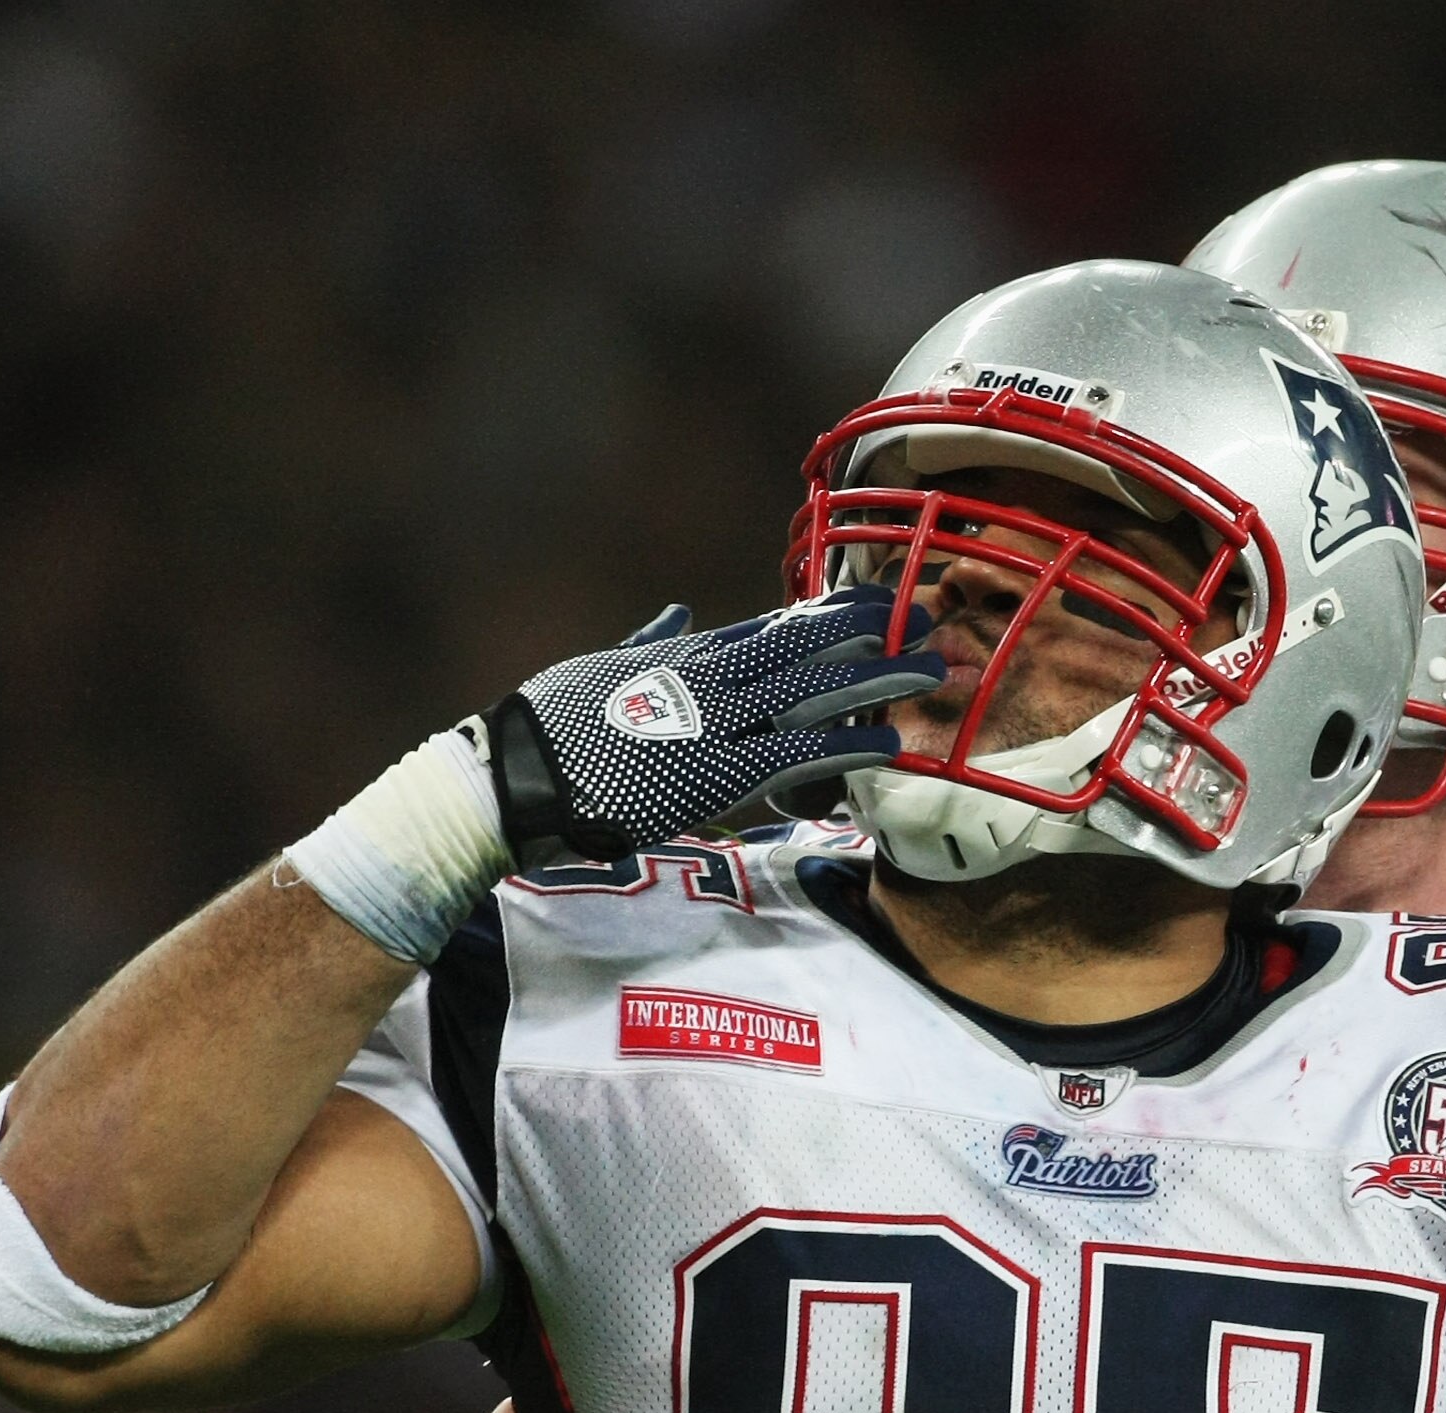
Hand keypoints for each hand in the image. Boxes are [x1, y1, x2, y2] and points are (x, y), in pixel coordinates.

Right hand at [487, 590, 942, 862]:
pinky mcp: (717, 773)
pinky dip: (845, 744)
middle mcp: (708, 677)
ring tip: (929, 668)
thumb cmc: (546, 731)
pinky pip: (797, 754)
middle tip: (923, 619)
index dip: (828, 614)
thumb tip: (678, 610)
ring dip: (875, 677)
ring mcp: (716, 722)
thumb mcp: (597, 668)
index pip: (771, 626)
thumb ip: (647, 642)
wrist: (516, 776)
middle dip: (868, 630)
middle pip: (805, 643)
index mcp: (683, 656)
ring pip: (813, 689)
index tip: (873, 602)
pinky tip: (887, 742)